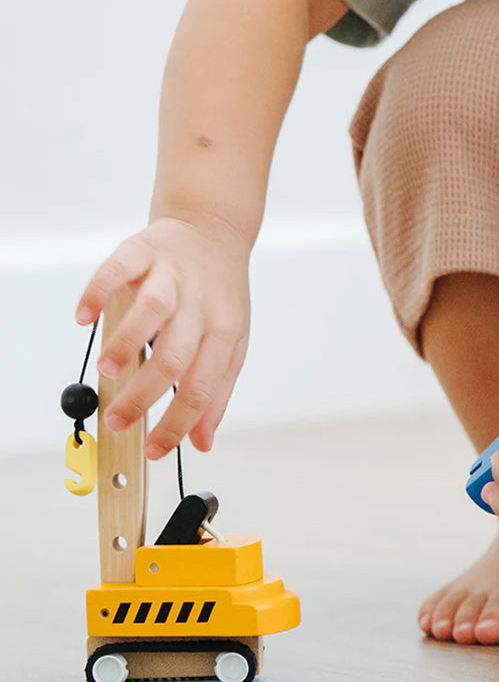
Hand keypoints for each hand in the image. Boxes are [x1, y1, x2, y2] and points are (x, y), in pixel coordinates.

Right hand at [75, 214, 251, 459]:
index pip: (203, 386)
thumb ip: (216, 391)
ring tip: (107, 370)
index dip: (178, 423)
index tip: (153, 451)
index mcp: (225, 331)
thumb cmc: (219, 293)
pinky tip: (85, 317)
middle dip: (143, 394)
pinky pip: (119, 268)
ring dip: (126, 342)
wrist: (214, 229)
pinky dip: (99, 292)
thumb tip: (202, 442)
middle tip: (117, 419)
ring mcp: (173, 274)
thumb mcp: (231, 340)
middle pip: (176, 355)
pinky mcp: (145, 249)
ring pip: (153, 309)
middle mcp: (200, 303)